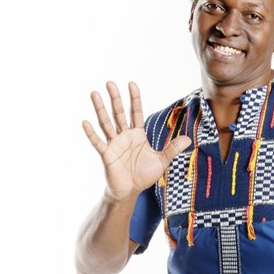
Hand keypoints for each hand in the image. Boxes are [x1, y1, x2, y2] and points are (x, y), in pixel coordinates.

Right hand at [82, 81, 190, 199]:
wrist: (131, 191)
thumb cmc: (144, 175)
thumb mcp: (162, 161)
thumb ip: (172, 149)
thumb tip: (188, 139)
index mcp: (138, 134)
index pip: (136, 112)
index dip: (135, 99)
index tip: (132, 84)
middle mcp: (124, 136)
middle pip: (119, 113)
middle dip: (115, 98)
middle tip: (110, 82)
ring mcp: (114, 144)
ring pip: (106, 123)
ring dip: (100, 109)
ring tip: (94, 94)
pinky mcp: (106, 154)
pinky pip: (98, 142)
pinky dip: (91, 133)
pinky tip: (85, 122)